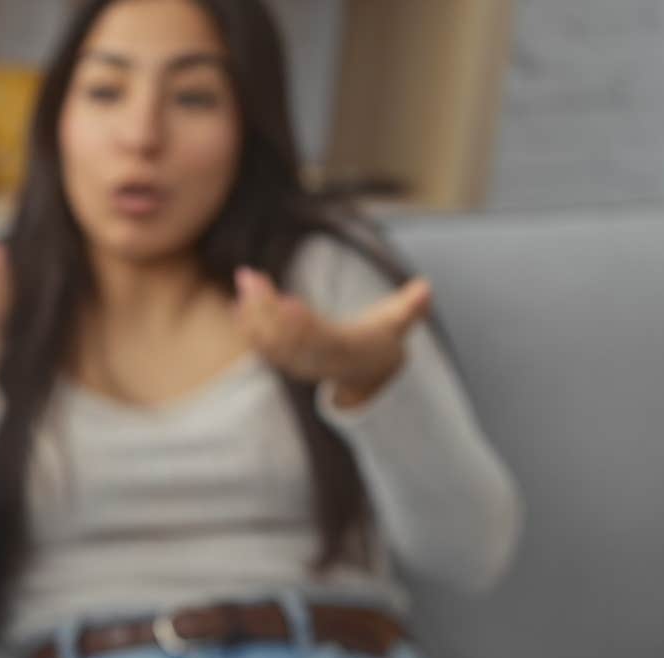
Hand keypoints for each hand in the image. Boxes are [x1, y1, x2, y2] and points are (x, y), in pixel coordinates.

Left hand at [235, 266, 431, 407]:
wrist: (366, 373)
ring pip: (271, 342)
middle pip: (286, 339)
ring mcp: (300, 363)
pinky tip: (239, 303)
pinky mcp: (287, 361)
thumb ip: (411, 307)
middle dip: (266, 309)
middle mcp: (319, 360)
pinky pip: (264, 347)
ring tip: (245, 279)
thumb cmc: (380, 339)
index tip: (287, 303)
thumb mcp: (399, 323)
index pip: (320, 338)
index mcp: (346, 350)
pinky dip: (250, 328)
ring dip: (254, 312)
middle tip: (250, 277)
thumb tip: (425, 287)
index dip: (302, 324)